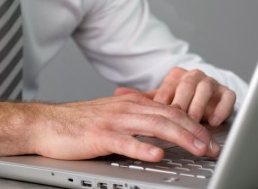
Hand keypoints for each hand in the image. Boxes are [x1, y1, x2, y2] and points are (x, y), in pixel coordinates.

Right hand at [32, 92, 219, 161]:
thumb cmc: (78, 122)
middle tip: (211, 146)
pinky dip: (144, 148)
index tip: (209, 138)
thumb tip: (161, 116)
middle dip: (194, 131)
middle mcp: (126, 108)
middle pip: (169, 116)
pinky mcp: (100, 135)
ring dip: (180, 137)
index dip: (193, 123)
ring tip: (197, 148)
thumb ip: (137, 114)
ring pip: (154, 126)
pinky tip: (159, 155)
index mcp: (132, 103)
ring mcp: (114, 121)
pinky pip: (126, 142)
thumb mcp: (113, 112)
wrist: (45, 123)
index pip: (170, 110)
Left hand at [114, 67, 235, 125]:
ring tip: (193, 121)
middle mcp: (195, 76)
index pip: (169, 84)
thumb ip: (141, 98)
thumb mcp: (159, 102)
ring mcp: (212, 83)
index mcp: (177, 75)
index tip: (157, 113)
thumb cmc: (179, 105)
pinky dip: (222, 108)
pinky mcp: (227, 93)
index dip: (164, 99)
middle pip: (187, 85)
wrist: (204, 106)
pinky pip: (228, 97)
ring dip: (199, 106)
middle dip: (182, 103)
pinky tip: (214, 121)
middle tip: (176, 120)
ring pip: (206, 89)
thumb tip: (118, 92)